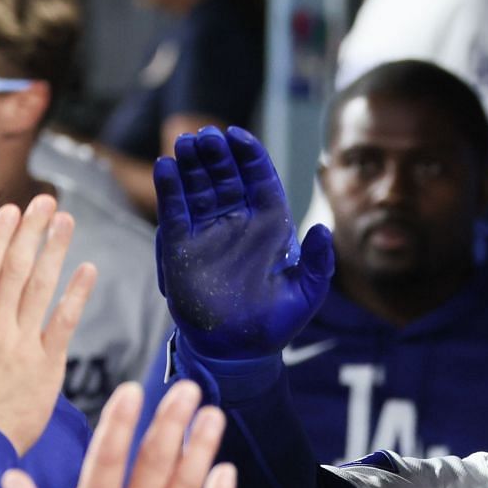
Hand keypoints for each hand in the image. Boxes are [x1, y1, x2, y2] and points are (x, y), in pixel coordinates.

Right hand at [0, 195, 94, 453]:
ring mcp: (24, 345)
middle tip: (47, 200)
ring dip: (56, 252)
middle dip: (32, 232)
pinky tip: (88, 270)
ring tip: (67, 221)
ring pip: (42, 289)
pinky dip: (76, 296)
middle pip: (17, 269)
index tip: (12, 210)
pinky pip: (64, 325)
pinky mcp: (47, 366)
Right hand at [1, 380, 233, 487]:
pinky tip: (227, 471)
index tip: (132, 389)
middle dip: (172, 419)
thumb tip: (10, 477)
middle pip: (157, 459)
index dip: (120, 419)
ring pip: (189, 483)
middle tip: (187, 389)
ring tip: (213, 416)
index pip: (107, 455)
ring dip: (202, 446)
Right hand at [154, 125, 333, 360]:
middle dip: (217, 154)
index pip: (259, 180)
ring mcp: (208, 232)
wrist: (238, 351)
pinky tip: (165, 167)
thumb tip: (323, 230)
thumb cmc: (276, 323)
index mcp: (270, 227)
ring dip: (192, 164)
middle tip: (207, 136)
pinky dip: (168, 189)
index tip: (238, 136)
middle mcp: (238, 223)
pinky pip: (174, 212)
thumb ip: (318, 262)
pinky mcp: (180, 247)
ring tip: (186, 142)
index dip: (249, 156)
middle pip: (226, 177)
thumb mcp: (306, 293)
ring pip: (198, 187)